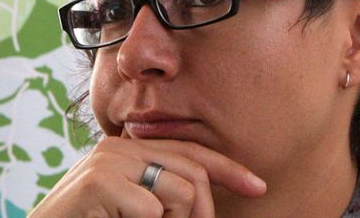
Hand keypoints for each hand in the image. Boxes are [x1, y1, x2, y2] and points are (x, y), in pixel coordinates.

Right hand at [27, 136, 266, 217]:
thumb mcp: (132, 205)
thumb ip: (160, 192)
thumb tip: (205, 202)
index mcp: (131, 150)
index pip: (191, 152)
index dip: (229, 169)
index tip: (259, 186)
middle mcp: (121, 147)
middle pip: (194, 172)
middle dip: (203, 211)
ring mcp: (110, 161)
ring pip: (179, 192)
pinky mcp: (100, 182)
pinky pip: (151, 210)